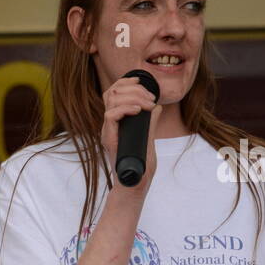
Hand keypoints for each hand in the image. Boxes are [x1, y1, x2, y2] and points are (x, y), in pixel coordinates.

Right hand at [100, 75, 161, 190]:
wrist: (135, 184)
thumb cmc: (140, 165)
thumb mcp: (148, 138)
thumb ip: (150, 123)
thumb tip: (157, 107)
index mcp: (116, 122)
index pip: (113, 93)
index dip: (125, 82)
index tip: (140, 81)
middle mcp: (109, 125)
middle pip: (112, 92)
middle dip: (133, 87)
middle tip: (150, 98)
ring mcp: (108, 131)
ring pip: (111, 99)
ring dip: (133, 96)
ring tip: (148, 104)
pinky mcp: (109, 139)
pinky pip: (110, 115)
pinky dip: (126, 108)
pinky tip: (139, 111)